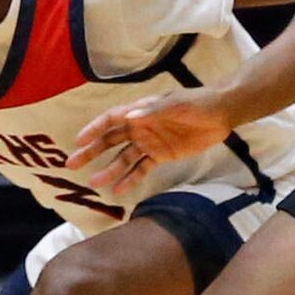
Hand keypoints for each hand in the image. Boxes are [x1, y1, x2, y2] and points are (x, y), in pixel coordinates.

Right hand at [62, 87, 232, 197]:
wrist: (221, 113)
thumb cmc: (197, 103)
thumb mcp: (176, 104)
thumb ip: (153, 111)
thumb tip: (130, 118)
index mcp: (140, 111)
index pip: (110, 120)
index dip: (94, 129)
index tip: (78, 140)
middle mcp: (139, 127)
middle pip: (110, 141)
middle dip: (91, 152)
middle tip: (72, 164)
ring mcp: (149, 142)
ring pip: (123, 159)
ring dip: (109, 171)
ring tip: (95, 184)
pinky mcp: (161, 155)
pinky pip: (142, 169)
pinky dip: (131, 179)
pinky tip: (119, 191)